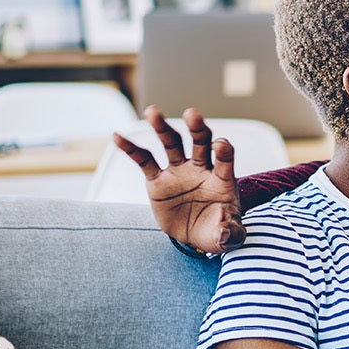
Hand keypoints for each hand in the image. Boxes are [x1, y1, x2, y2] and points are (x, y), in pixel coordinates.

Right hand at [112, 106, 245, 253]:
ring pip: (171, 144)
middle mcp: (200, 169)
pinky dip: (131, 149)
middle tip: (192, 114)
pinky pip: (144, 161)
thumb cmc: (217, 230)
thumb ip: (230, 233)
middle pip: (200, 142)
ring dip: (163, 127)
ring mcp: (178, 171)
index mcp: (222, 179)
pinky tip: (118, 137)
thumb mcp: (228, 236)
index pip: (225, 158)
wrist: (196, 236)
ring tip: (153, 112)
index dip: (224, 150)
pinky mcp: (157, 180)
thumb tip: (225, 235)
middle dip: (196, 128)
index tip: (220, 144)